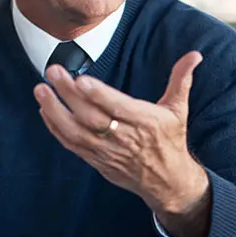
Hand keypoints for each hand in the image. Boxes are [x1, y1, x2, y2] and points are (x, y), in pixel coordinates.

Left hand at [34, 52, 210, 236]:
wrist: (167, 181)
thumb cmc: (171, 140)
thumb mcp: (178, 109)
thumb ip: (181, 79)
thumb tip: (195, 55)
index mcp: (146, 122)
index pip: (119, 107)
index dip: (99, 95)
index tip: (81, 80)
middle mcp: (125, 138)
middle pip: (92, 116)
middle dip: (69, 94)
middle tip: (52, 72)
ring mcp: (108, 151)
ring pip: (77, 132)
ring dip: (56, 111)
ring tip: (40, 90)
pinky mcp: (97, 160)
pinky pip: (72, 145)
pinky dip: (56, 129)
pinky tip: (45, 110)